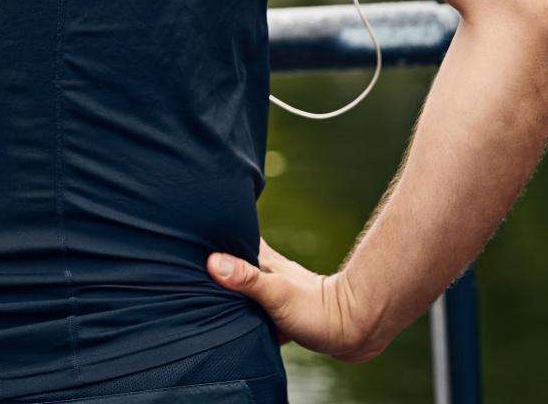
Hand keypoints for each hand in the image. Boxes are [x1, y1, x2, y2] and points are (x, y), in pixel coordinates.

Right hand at [207, 240, 376, 361]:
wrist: (355, 330)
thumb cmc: (318, 311)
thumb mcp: (278, 294)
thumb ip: (247, 278)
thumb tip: (213, 261)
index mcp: (264, 263)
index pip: (236, 235)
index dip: (218, 226)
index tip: (195, 216)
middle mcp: (269, 273)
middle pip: (237, 259)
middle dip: (217, 254)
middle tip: (192, 250)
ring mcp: (277, 293)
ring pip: (246, 283)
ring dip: (230, 283)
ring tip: (206, 283)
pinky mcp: (283, 314)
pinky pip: (254, 308)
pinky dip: (243, 309)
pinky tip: (234, 317)